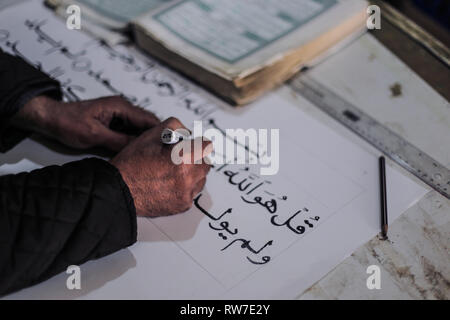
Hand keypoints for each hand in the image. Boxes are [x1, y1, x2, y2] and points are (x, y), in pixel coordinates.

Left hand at [10, 95, 159, 150]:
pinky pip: (131, 132)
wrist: (51, 118)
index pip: (149, 119)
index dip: (162, 132)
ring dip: (146, 141)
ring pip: (140, 129)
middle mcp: (122, 109)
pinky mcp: (114, 123)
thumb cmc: (68, 122)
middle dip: (157, 138)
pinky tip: (138, 152)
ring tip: (154, 155)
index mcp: (120, 106)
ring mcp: (119, 116)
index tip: (172, 145)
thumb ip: (118, 141)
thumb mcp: (94, 135)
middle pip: (148, 124)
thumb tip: (139, 149)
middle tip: (165, 154)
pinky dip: (136, 141)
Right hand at [110, 117, 212, 216]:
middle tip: (180, 157)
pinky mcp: (182, 206)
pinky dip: (185, 187)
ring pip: (201, 179)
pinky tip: (169, 183)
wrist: (117, 191)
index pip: (207, 146)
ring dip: (192, 173)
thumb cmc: (131, 164)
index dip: (197, 143)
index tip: (192, 144)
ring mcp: (186, 194)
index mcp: (183, 158)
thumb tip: (188, 132)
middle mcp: (188, 178)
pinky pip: (192, 193)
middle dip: (196, 158)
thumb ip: (174, 127)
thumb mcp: (150, 135)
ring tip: (172, 171)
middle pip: (206, 163)